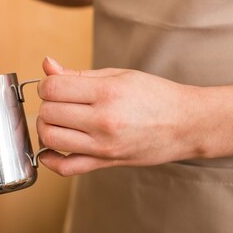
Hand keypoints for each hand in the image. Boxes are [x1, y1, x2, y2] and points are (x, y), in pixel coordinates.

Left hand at [36, 57, 199, 175]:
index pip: (53, 88)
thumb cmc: (155, 95)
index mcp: (107, 93)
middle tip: (58, 102)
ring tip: (57, 120)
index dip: (47, 84)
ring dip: (46, 127)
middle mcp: (104, 120)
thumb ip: (79, 74)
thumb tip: (47, 65)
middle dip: (46, 105)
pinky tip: (50, 148)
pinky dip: (50, 159)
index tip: (54, 85)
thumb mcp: (118, 75)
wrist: (187, 124)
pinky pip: (66, 167)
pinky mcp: (106, 162)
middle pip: (48, 113)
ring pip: (51, 138)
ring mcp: (104, 145)